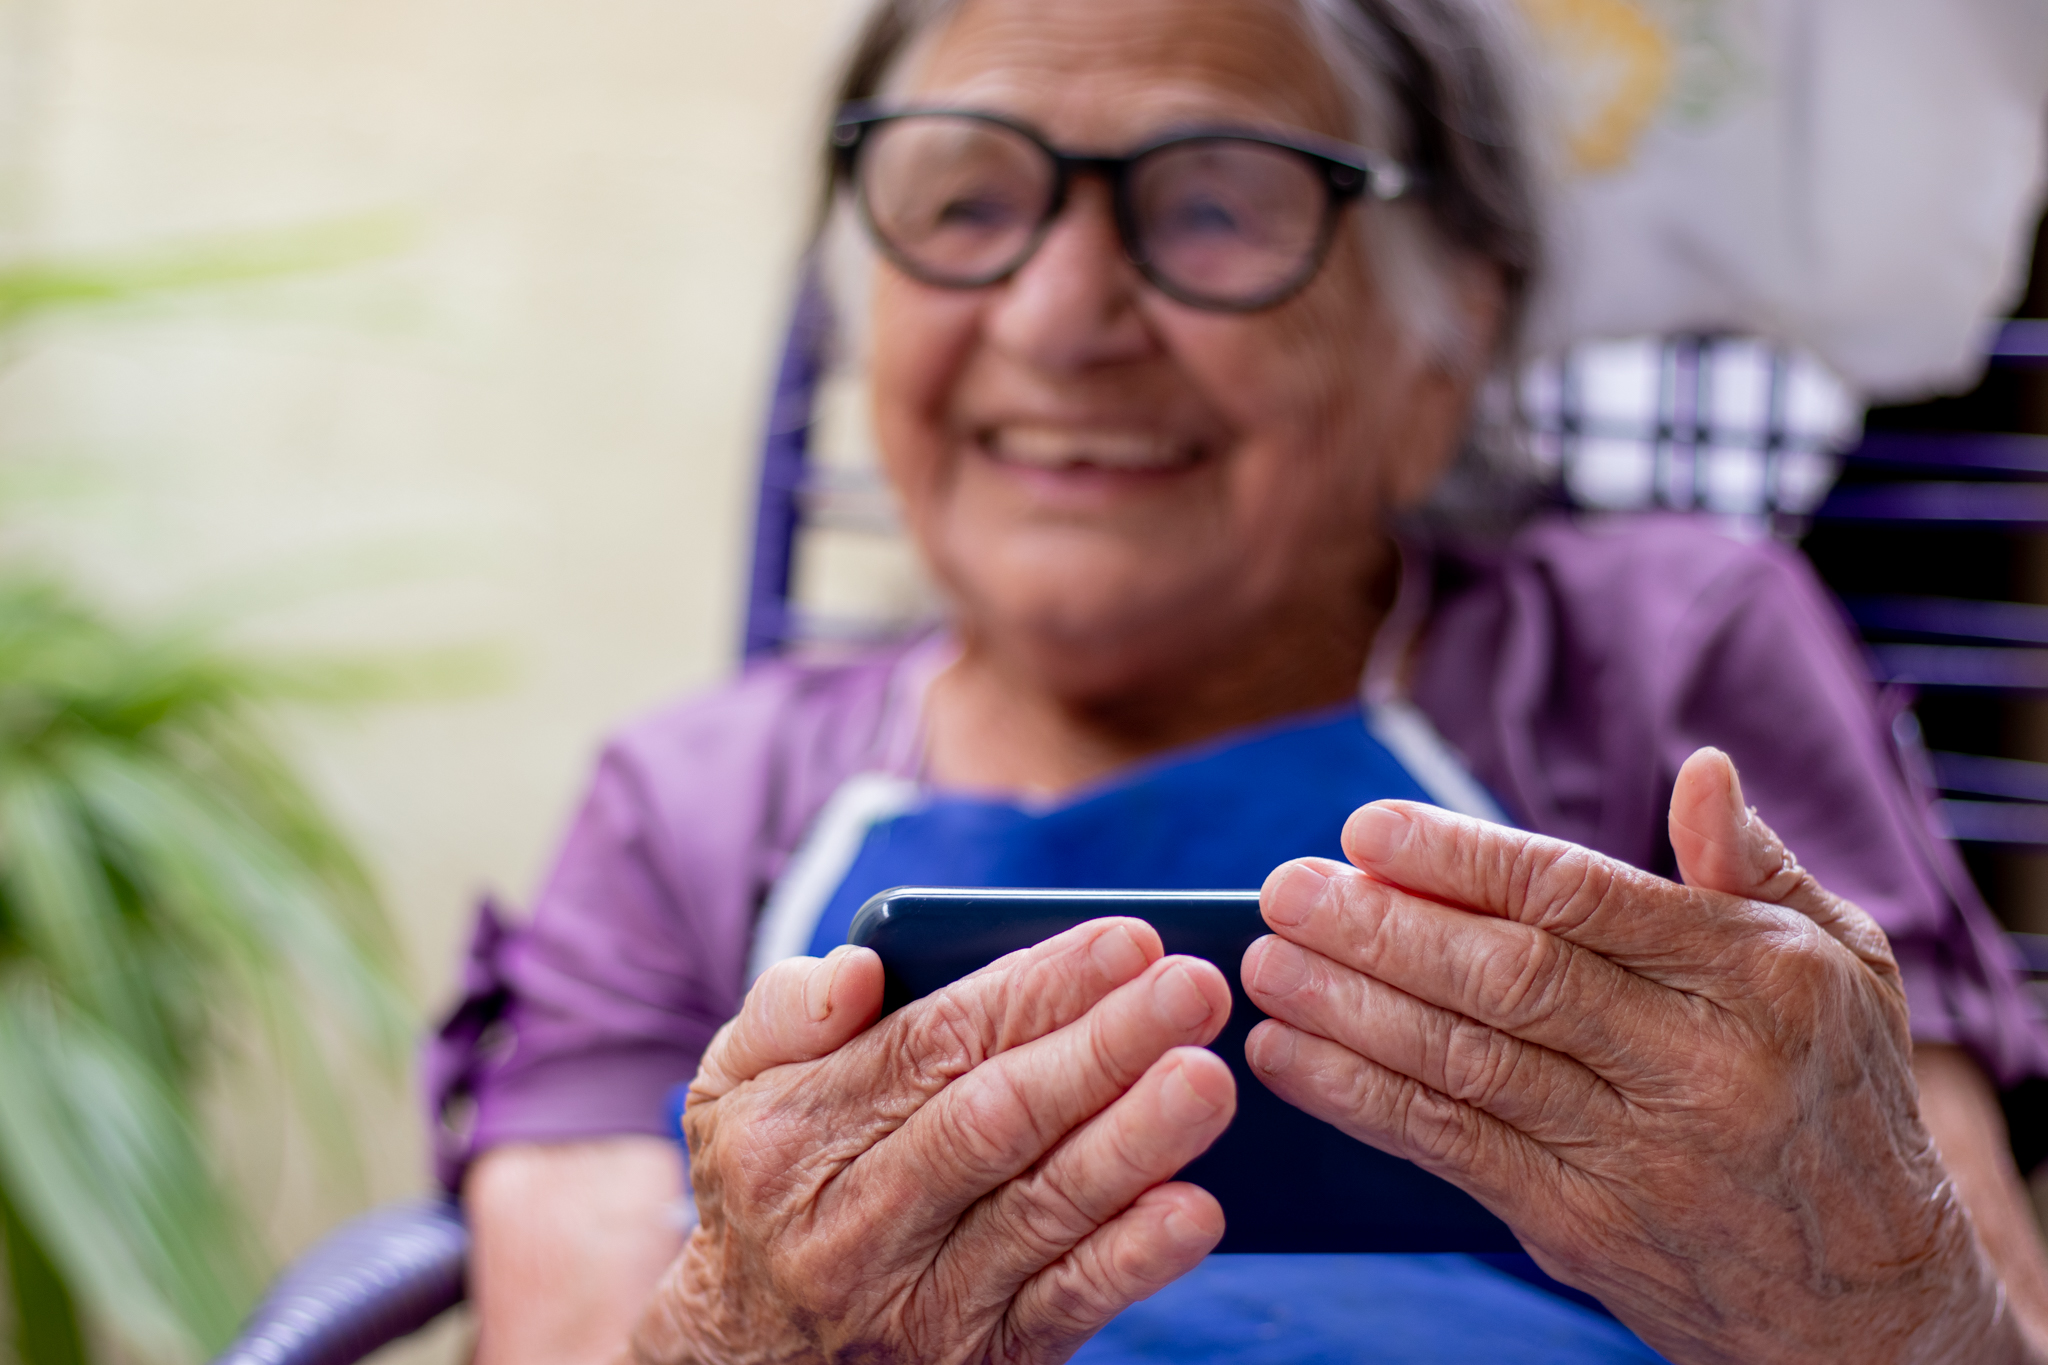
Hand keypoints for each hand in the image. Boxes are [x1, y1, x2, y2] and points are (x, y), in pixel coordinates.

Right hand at [630, 919, 1236, 1364]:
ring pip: (1040, 1211)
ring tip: (1211, 1078)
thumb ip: (787, 1013)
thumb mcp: (731, 1090)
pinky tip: (1194, 1209)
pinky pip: (1063, 1307)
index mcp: (797, 1132)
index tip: (1129, 938)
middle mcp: (853, 1221)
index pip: (933, 1045)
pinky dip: (1131, 1262)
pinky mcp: (979, 1363)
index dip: (1037, 989)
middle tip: (1195, 985)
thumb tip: (861, 969)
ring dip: (1134, 1142)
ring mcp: (918, 1302)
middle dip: (1103, 1047)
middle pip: (996, 1120)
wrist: (745, 1361)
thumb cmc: (768, 1184)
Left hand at [1241, 747, 2021, 1363]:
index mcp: (1755, 974)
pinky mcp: (1584, 1230)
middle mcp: (1698, 1062)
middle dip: (1379, 928)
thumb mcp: (1846, 967)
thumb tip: (1699, 769)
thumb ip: (1756, 870)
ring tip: (1262, 965)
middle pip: (1507, 976)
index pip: (1578, 896)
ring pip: (1465, 1063)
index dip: (1459, 858)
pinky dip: (1359, 1102)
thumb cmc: (1839, 1098)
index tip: (1364, 827)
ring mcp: (1638, 1155)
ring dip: (1346, 1011)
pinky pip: (1452, 1149)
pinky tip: (1288, 1061)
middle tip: (1282, 888)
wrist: (1873, 1306)